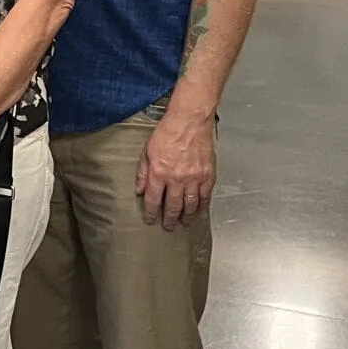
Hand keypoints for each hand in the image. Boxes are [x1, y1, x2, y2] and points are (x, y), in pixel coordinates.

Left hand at [137, 110, 215, 229]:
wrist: (190, 121)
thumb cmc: (167, 133)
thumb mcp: (147, 152)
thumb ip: (143, 173)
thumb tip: (139, 191)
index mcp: (159, 173)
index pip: (154, 200)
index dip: (152, 212)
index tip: (150, 220)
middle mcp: (177, 179)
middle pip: (174, 206)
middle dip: (170, 219)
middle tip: (168, 227)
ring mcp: (194, 178)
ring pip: (191, 204)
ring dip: (187, 216)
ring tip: (184, 223)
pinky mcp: (208, 174)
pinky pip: (206, 195)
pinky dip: (202, 206)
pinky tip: (199, 211)